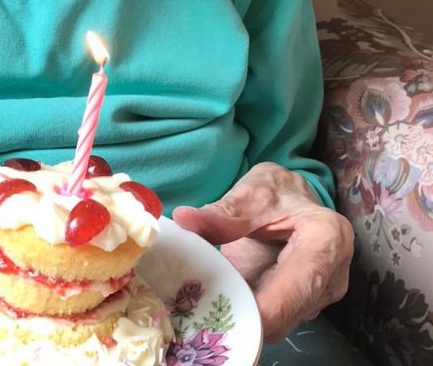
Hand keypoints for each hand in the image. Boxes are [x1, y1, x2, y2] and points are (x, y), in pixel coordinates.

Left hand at [172, 162, 352, 342]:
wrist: (293, 199)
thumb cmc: (275, 193)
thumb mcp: (248, 195)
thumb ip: (220, 213)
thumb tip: (183, 219)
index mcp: (327, 240)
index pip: (298, 286)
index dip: (266, 308)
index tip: (228, 313)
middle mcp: (332, 276)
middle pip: (288, 312)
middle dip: (248, 318)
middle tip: (205, 313)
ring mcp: (320, 297)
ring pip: (280, 323)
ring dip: (246, 318)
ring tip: (209, 305)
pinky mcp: (303, 307)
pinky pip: (274, 321)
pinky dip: (248, 316)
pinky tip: (223, 305)